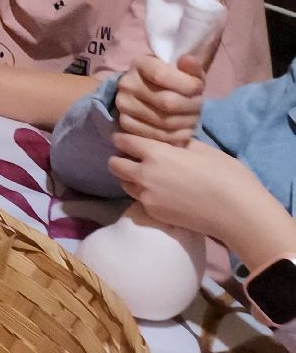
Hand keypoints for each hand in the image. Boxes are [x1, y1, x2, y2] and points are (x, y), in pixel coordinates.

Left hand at [109, 134, 267, 240]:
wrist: (238, 214)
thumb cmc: (227, 176)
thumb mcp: (204, 150)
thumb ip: (179, 144)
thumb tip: (170, 143)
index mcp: (156, 154)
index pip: (123, 141)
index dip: (122, 138)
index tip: (126, 138)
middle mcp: (144, 175)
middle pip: (114, 164)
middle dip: (120, 159)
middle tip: (134, 158)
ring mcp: (146, 197)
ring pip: (124, 183)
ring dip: (129, 177)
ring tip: (147, 176)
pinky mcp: (153, 214)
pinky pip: (139, 199)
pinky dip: (143, 193)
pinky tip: (160, 192)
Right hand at [115, 51, 204, 146]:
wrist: (154, 93)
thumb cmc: (174, 81)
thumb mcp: (186, 71)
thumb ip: (191, 67)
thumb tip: (188, 60)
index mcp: (141, 64)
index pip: (163, 75)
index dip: (188, 85)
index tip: (199, 88)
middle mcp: (127, 84)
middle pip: (168, 102)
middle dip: (192, 107)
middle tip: (198, 106)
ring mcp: (123, 105)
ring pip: (165, 122)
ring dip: (187, 123)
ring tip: (191, 117)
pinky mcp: (125, 124)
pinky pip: (158, 136)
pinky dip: (177, 136)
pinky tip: (182, 129)